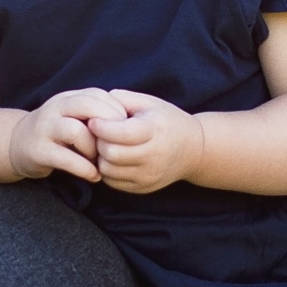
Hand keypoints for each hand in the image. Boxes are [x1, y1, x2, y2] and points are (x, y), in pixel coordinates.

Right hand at [10, 89, 119, 181]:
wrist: (16, 143)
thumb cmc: (56, 132)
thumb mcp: (73, 116)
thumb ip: (96, 115)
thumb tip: (130, 123)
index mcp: (68, 98)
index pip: (97, 95)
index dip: (116, 111)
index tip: (127, 131)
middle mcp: (55, 108)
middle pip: (87, 105)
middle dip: (108, 126)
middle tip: (119, 145)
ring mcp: (45, 129)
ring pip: (75, 130)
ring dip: (94, 148)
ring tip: (101, 161)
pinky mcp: (38, 151)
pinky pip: (65, 158)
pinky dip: (84, 168)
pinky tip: (94, 176)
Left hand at [88, 90, 206, 193]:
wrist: (193, 150)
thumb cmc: (166, 121)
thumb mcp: (149, 102)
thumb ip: (121, 99)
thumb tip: (95, 107)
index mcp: (155, 129)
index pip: (120, 133)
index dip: (100, 126)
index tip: (94, 121)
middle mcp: (154, 155)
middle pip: (111, 153)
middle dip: (99, 142)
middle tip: (99, 134)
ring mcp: (149, 175)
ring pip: (108, 170)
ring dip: (101, 157)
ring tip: (106, 145)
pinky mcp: (143, 188)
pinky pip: (112, 182)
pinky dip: (108, 170)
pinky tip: (114, 158)